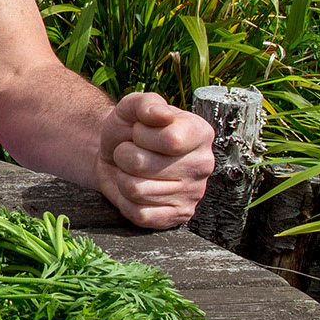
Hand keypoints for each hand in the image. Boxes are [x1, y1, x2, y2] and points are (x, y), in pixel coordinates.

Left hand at [95, 91, 214, 229]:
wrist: (116, 153)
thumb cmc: (130, 128)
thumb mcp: (132, 107)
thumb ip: (146, 103)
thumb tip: (160, 114)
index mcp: (200, 133)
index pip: (170, 140)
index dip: (142, 135)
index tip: (140, 131)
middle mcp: (203, 164)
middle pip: (143, 165)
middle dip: (125, 155)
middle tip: (131, 151)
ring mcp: (193, 194)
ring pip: (136, 190)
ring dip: (123, 177)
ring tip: (132, 169)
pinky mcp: (178, 217)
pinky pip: (140, 214)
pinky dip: (126, 201)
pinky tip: (135, 188)